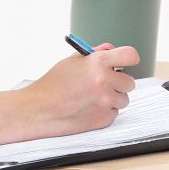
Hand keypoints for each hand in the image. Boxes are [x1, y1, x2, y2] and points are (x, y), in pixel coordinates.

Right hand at [0, 43, 140, 151]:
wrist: (39, 109)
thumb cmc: (53, 84)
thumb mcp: (72, 61)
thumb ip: (96, 54)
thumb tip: (112, 50)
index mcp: (98, 63)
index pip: (130, 55)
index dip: (130, 58)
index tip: (127, 62)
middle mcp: (105, 81)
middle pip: (129, 81)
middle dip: (118, 83)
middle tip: (104, 84)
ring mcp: (106, 101)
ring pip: (123, 99)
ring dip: (112, 98)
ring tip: (92, 98)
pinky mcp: (103, 119)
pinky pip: (114, 113)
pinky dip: (104, 111)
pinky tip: (88, 108)